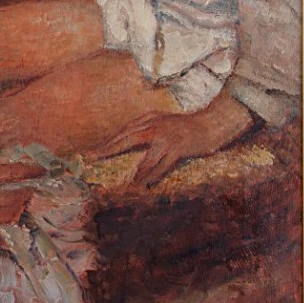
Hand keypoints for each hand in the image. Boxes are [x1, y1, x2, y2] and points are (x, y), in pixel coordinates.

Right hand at [0, 159, 43, 257]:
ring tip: (22, 210)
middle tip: (31, 194)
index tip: (40, 171)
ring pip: (8, 215)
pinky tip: (14, 238)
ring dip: (19, 213)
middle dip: (26, 196)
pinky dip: (7, 237)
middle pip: (12, 196)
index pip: (8, 172)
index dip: (27, 172)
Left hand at [97, 95, 253, 186]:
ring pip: (146, 157)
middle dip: (108, 149)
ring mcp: (167, 137)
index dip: (108, 143)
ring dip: (136, 172)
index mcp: (150, 119)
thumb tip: (127, 140)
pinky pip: (162, 165)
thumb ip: (146, 129)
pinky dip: (152, 175)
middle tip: (92, 158)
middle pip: (127, 138)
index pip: (124, 132)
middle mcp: (155, 125)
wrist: (212, 123)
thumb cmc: (186, 126)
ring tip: (125, 183)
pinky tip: (144, 183)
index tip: (92, 152)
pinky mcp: (179, 147)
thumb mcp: (163, 122)